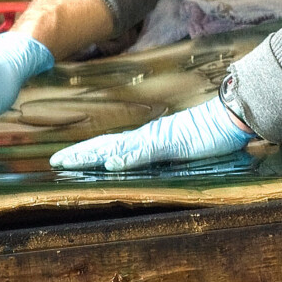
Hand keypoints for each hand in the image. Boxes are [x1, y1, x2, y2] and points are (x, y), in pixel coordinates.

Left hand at [49, 97, 251, 171]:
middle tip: (54, 163)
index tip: (64, 161)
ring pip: (117, 148)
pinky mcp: (170, 143)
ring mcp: (156, 140)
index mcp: (145, 140)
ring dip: (92, 155)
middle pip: (105, 146)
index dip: (85, 153)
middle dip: (79, 155)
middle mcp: (145, 138)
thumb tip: (135, 163)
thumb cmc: (206, 134)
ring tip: (70, 162)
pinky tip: (111, 164)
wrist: (227, 118)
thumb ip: (158, 154)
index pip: (108, 147)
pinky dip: (127, 158)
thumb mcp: (179, 150)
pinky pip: (145, 152)